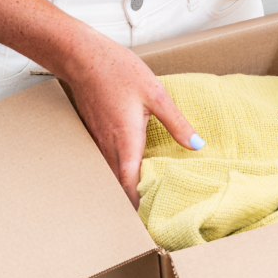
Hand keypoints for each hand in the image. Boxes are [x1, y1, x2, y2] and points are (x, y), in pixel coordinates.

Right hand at [57, 32, 201, 203]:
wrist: (81, 56)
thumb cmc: (116, 70)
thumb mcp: (155, 93)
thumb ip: (176, 122)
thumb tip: (196, 145)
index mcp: (126, 141)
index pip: (130, 185)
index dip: (139, 205)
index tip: (152, 221)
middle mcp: (109, 146)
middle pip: (119, 186)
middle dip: (134, 202)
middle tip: (152, 215)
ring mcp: (99, 141)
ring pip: (112, 174)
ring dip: (125, 188)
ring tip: (145, 198)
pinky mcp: (96, 133)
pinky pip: (107, 161)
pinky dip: (118, 172)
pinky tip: (131, 169)